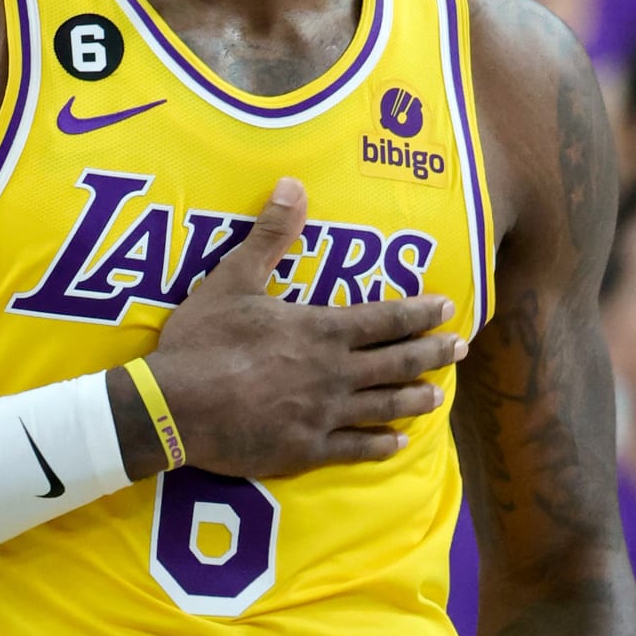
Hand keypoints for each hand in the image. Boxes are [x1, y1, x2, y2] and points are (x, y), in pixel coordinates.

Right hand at [112, 178, 466, 479]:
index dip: (418, 312)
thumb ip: (270, 235)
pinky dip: (380, 445)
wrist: (173, 407)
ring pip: (382, 406)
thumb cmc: (203, 341)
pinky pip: (354, 449)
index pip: (383, 318)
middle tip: (461, 349)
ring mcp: (322, 415)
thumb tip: (294, 185)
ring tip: (438, 395)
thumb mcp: (232, 279)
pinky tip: (396, 444)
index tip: (448, 308)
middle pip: (395, 362)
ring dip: (414, 398)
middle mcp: (332, 373)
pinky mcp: (304, 450)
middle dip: (432, 353)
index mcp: (319, 330)